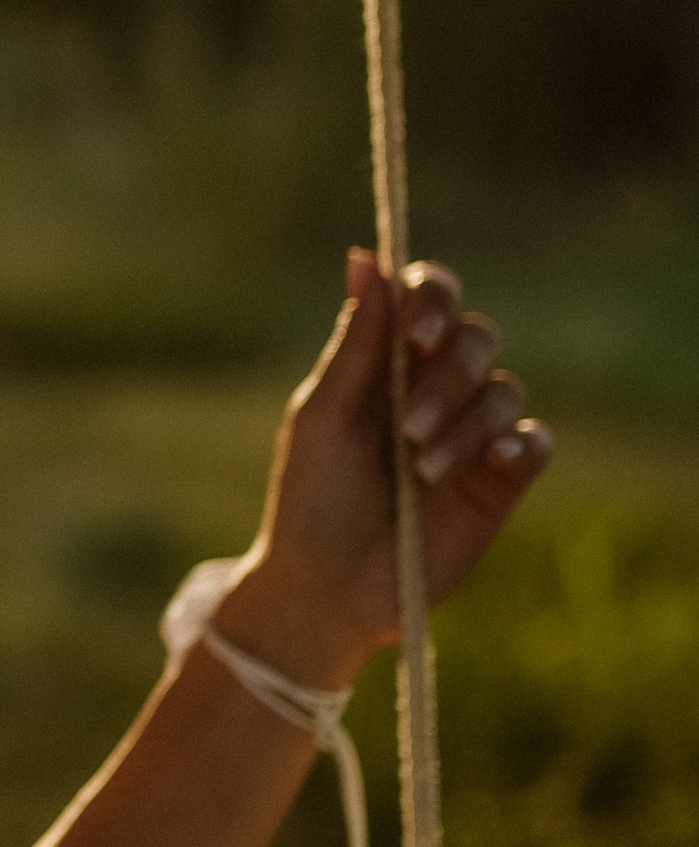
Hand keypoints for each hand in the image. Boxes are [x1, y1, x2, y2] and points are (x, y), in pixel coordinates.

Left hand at [231, 250, 553, 682]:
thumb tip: (364, 257)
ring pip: (503, 390)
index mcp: (386, 362)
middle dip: (447, 375)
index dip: (433, 299)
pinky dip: (519, 442)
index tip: (418, 331)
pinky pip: (536, 441)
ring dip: (465, 422)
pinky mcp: (500, 482)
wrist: (328, 589)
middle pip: (477, 337)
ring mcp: (471, 435)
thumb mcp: (323, 416)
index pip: (428, 300)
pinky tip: (490, 461)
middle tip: (406, 427)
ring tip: (421, 470)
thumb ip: (355, 342)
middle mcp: (434, 389)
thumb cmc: (311, 499)